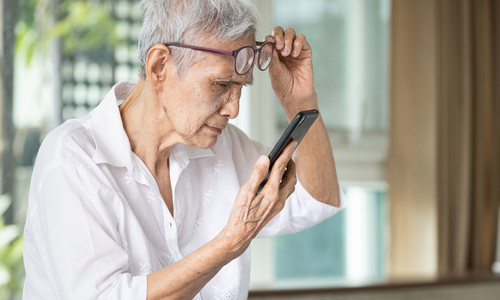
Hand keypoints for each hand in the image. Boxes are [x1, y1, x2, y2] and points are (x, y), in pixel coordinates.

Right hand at [220, 141, 296, 256]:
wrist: (240, 235)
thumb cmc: (240, 214)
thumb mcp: (245, 192)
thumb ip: (257, 174)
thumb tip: (265, 158)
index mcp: (271, 193)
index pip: (281, 168)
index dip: (286, 153)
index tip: (291, 141)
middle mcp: (279, 199)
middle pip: (291, 176)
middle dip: (291, 163)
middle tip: (287, 151)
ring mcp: (279, 205)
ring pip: (290, 185)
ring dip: (290, 172)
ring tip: (284, 162)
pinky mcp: (276, 208)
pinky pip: (286, 191)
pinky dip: (285, 181)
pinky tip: (277, 178)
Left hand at [267, 26, 314, 107]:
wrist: (295, 94)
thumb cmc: (282, 84)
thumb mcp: (273, 70)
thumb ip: (271, 56)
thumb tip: (267, 42)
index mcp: (273, 52)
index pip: (270, 37)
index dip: (270, 38)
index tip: (270, 44)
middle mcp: (283, 48)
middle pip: (280, 30)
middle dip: (278, 35)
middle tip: (278, 46)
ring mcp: (294, 48)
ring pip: (290, 32)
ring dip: (287, 40)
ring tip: (286, 53)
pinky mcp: (305, 51)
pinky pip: (301, 39)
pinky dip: (297, 44)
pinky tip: (294, 55)